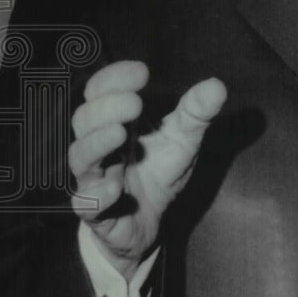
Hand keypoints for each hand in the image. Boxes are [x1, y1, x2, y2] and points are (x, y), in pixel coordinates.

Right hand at [69, 61, 226, 279]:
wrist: (148, 223)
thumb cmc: (157, 173)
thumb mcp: (183, 141)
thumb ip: (196, 114)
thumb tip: (217, 86)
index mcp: (115, 121)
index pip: (100, 92)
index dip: (114, 79)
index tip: (142, 72)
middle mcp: (99, 146)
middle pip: (84, 120)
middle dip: (106, 109)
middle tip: (135, 103)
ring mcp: (94, 178)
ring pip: (80, 158)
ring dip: (97, 143)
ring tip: (120, 134)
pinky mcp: (97, 212)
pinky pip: (87, 202)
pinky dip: (99, 194)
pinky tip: (115, 187)